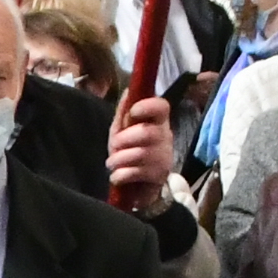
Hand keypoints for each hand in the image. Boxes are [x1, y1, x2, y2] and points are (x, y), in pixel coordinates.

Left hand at [107, 94, 174, 213]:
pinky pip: (137, 172)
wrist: (136, 186)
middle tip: (114, 146)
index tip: (132, 112)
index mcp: (157, 121)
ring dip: (119, 159)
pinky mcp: (160, 176)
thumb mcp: (122, 131)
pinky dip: (121, 175)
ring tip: (112, 164)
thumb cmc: (129, 151)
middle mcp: (165, 137)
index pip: (162, 107)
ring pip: (141, 154)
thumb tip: (128, 91)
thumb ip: (123, 113)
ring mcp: (165, 157)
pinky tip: (117, 176)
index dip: (148, 106)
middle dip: (124, 139)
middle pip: (147, 132)